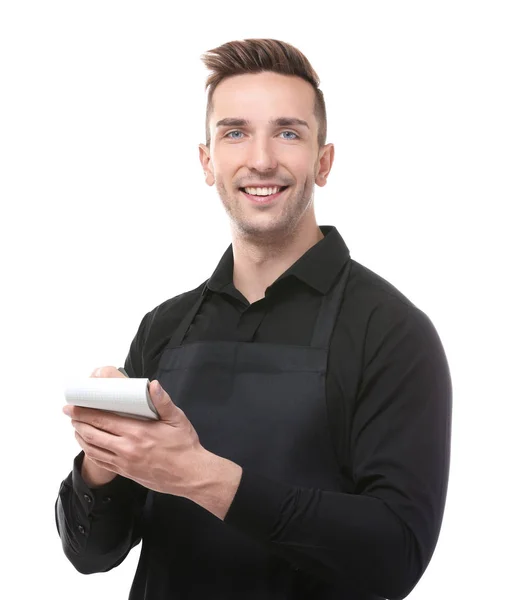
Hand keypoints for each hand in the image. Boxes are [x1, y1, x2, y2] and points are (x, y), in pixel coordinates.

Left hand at [63, 368, 209, 497]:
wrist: (190, 474)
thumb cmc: (184, 446)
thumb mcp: (177, 419)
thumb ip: (163, 401)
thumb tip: (153, 385)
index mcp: (137, 432)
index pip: (103, 419)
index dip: (85, 412)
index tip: (74, 405)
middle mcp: (127, 448)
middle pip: (92, 434)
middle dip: (78, 422)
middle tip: (70, 413)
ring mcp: (125, 462)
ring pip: (93, 449)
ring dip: (81, 437)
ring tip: (77, 428)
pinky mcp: (126, 473)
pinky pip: (101, 462)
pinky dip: (90, 452)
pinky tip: (89, 446)